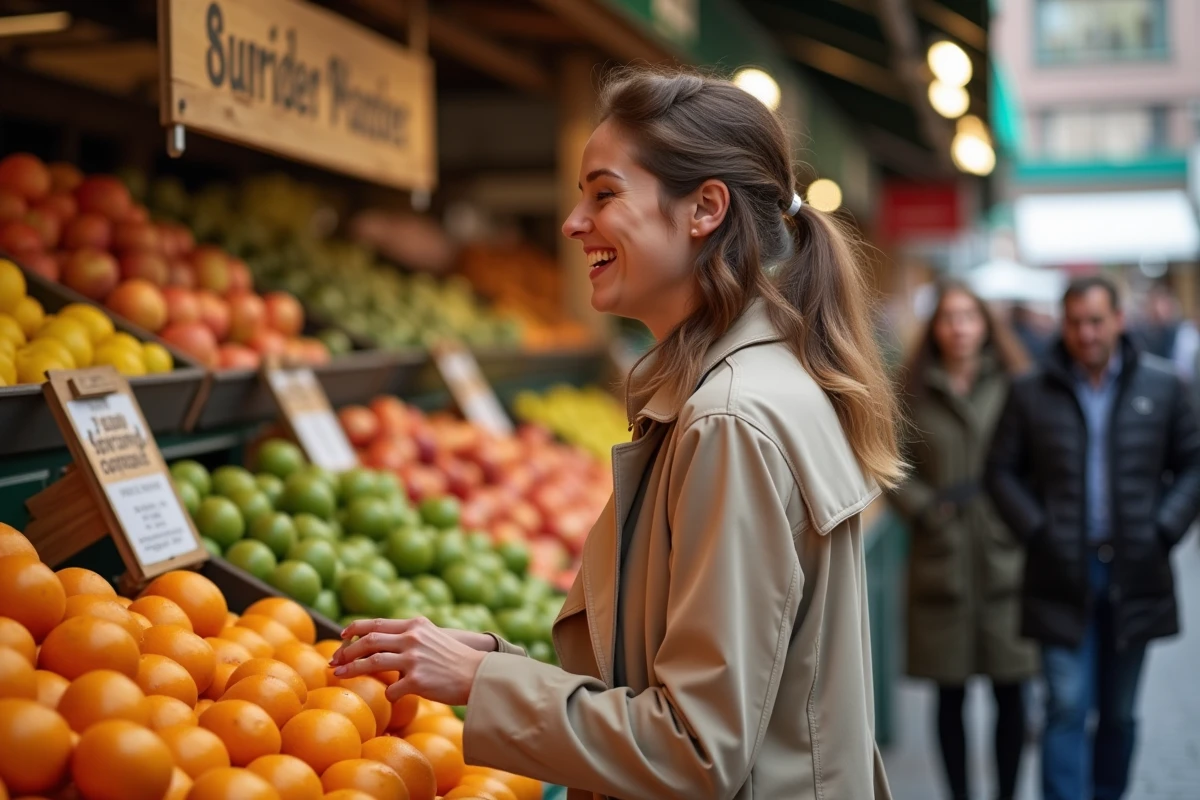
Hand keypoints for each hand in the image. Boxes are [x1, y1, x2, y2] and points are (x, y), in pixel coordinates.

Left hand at [329, 617, 491, 705]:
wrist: (479, 673)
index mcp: (415, 625)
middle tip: (334, 660)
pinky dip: (388, 694)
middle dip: (346, 651)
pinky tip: (392, 697)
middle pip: (368, 642)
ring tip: (338, 674)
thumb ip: (410, 636)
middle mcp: (412, 639)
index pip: (376, 623)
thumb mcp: (433, 637)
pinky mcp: (417, 681)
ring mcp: (413, 660)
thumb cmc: (455, 659)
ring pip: (372, 662)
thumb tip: (383, 643)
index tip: (342, 635)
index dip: (355, 629)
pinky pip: (391, 690)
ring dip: (351, 668)